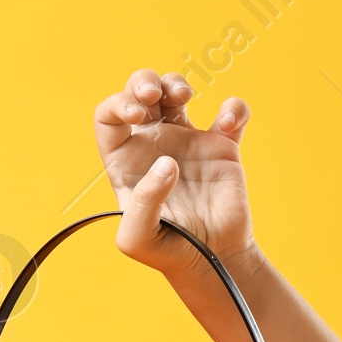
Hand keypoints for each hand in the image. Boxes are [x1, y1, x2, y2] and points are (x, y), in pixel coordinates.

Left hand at [94, 67, 256, 280]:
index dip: (117, 104)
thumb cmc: (168, 251)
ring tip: (184, 97)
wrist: (211, 260)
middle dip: (144, 81)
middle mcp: (153, 144)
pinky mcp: (222, 146)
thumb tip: (166, 164)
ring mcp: (188, 141)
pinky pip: (231, 113)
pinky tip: (226, 125)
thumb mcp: (137, 239)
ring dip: (176, 82)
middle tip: (155, 95)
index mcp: (125, 160)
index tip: (135, 114)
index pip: (108, 117)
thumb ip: (143, 203)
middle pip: (139, 92)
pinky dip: (233, 109)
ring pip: (176, 91)